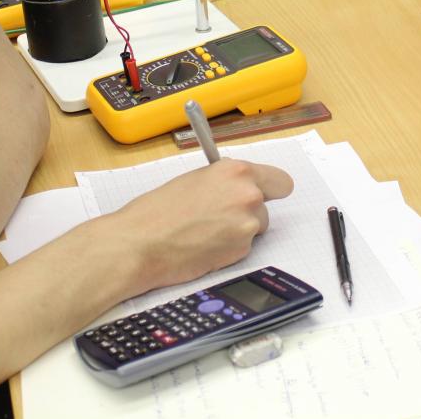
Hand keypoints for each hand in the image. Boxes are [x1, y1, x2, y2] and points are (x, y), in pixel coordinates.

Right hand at [112, 159, 293, 292]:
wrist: (141, 243)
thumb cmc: (157, 210)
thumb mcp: (195, 179)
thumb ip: (224, 181)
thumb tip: (237, 186)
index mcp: (235, 171)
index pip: (279, 180)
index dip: (270, 188)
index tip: (262, 193)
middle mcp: (248, 195)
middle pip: (267, 205)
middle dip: (250, 210)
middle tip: (223, 216)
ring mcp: (247, 225)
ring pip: (256, 227)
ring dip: (238, 230)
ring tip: (206, 231)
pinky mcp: (241, 251)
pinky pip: (243, 247)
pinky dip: (228, 247)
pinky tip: (204, 244)